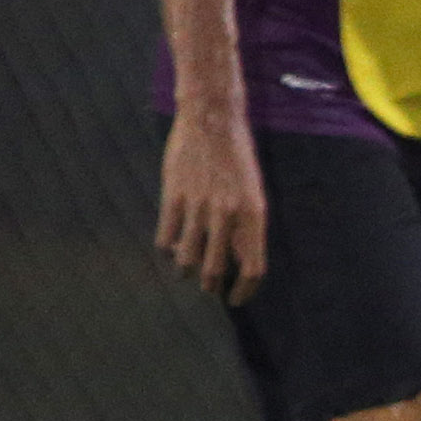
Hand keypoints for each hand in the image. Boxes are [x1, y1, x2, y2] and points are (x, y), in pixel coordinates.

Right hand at [157, 110, 267, 304]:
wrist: (213, 120)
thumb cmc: (237, 156)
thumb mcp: (253, 191)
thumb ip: (247, 224)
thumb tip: (240, 258)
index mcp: (255, 214)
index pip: (253, 268)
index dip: (245, 290)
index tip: (236, 300)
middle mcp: (228, 215)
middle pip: (216, 270)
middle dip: (212, 287)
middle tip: (210, 290)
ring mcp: (198, 206)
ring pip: (187, 258)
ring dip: (186, 271)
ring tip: (186, 272)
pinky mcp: (173, 197)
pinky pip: (166, 237)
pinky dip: (167, 249)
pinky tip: (170, 248)